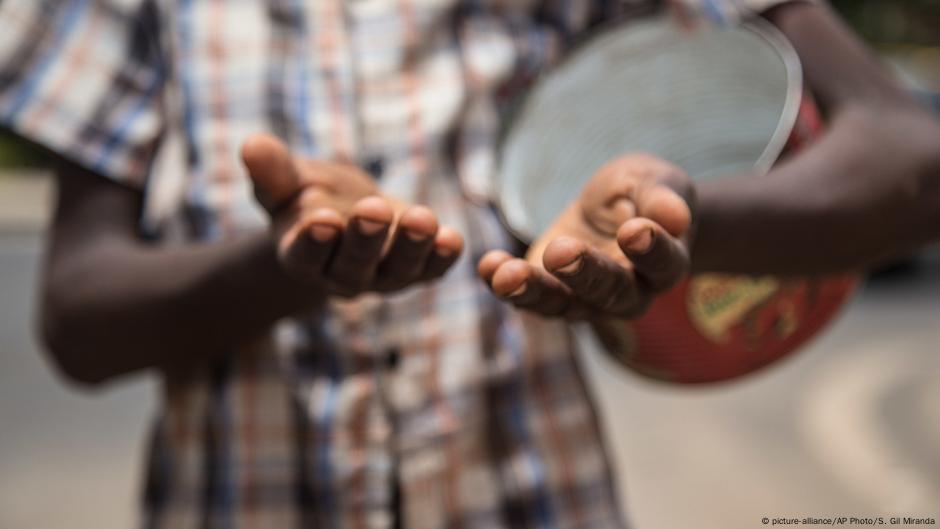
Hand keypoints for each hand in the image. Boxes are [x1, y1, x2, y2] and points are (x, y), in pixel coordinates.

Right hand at [241, 134, 463, 296]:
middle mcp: (341, 276)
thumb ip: (271, 171)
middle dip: (366, 238)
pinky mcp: (416, 271)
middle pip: (354, 265)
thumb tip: (251, 146)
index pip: (304, 255)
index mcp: (300, 257)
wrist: (344, 212)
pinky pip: (431, 270)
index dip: (314, 240)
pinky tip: (453, 239)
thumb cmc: (306, 195)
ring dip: (411, 247)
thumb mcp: (285, 181)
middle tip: (374, 209)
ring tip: (422, 218)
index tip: (322, 219)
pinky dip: (442, 257)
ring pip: (397, 271)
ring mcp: (382, 278)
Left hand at [479, 153, 693, 318]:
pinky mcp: (551, 293)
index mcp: (665, 265)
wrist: (616, 209)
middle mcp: (630, 294)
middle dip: (583, 272)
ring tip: (506, 275)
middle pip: (609, 292)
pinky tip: (486, 266)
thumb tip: (676, 217)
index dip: (651, 250)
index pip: (663, 263)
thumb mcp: (653, 182)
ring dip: (532, 290)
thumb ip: (661, 199)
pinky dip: (504, 283)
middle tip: (561, 251)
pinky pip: (527, 295)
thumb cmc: (642, 194)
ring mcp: (587, 301)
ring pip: (562, 304)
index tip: (634, 230)